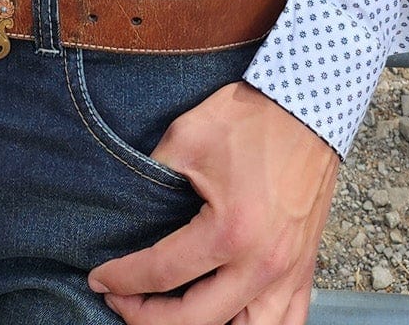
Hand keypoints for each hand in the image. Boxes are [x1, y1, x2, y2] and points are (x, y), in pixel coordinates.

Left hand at [87, 81, 338, 324]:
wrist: (309, 106)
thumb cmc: (250, 118)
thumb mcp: (187, 137)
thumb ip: (154, 175)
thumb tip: (127, 203)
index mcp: (230, 231)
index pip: (162, 272)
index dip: (122, 279)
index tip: (99, 279)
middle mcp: (261, 265)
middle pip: (194, 321)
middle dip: (146, 318)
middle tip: (121, 300)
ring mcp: (287, 273)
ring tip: (170, 317)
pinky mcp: (305, 270)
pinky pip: (287, 324)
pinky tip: (229, 322)